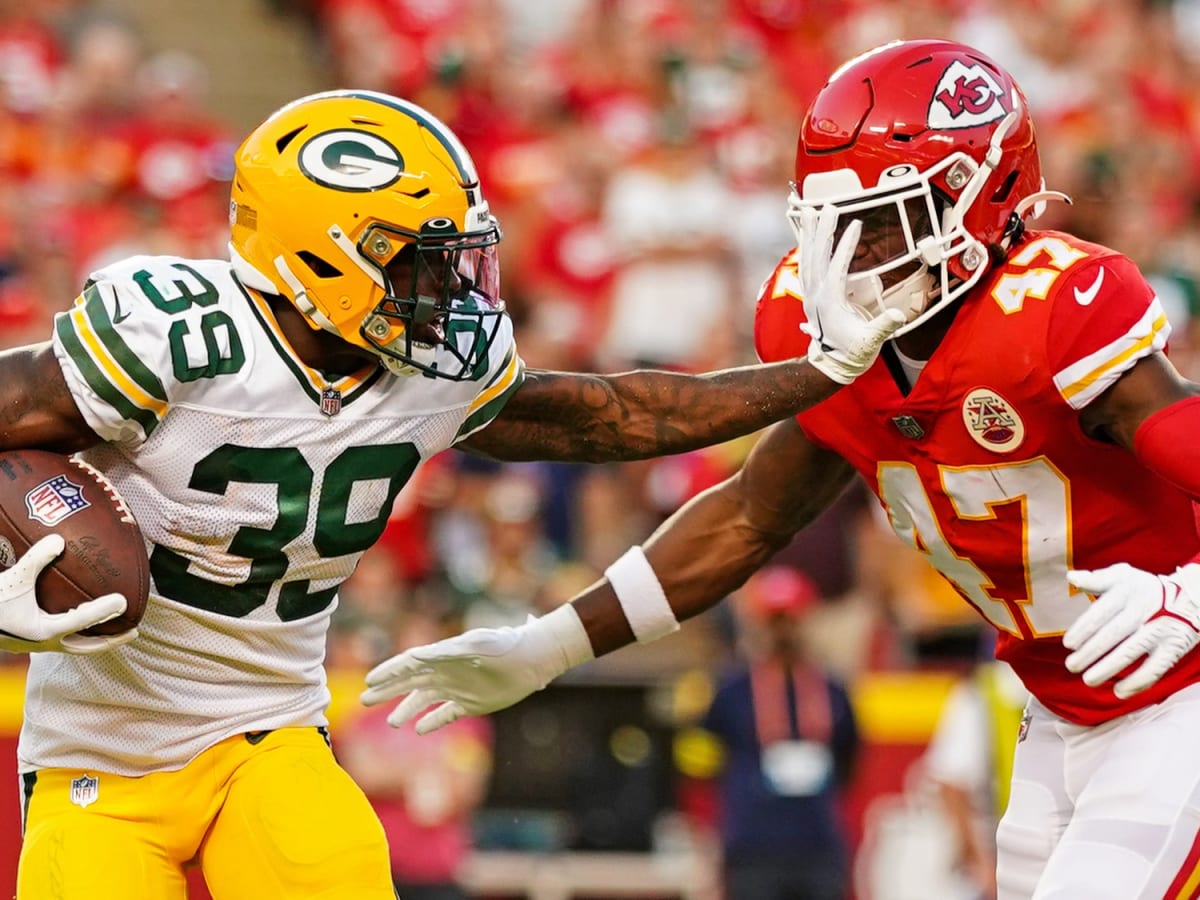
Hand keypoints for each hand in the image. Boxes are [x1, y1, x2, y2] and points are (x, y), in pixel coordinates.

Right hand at [0, 534, 134, 653]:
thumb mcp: (11, 580)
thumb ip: (36, 559)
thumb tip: (59, 538)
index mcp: (43, 631)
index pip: (82, 620)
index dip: (105, 610)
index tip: (125, 601)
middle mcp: (43, 643)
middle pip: (86, 648)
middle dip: (110, 641)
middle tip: (133, 632)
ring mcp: (34, 646)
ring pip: (72, 647)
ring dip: (93, 640)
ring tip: (111, 630)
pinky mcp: (25, 642)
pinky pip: (57, 640)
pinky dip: (73, 633)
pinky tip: (75, 620)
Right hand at [361, 605, 592, 733]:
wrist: (533, 659)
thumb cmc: (505, 645)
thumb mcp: (475, 645)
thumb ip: (446, 653)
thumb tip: (414, 658)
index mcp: (443, 656)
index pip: (408, 665)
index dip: (388, 673)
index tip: (369, 681)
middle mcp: (446, 672)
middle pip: (410, 682)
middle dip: (387, 691)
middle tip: (365, 700)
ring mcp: (457, 689)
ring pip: (424, 700)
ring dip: (406, 709)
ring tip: (391, 721)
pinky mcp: (472, 704)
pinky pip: (446, 715)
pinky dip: (432, 722)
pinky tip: (420, 729)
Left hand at [797, 205, 905, 383]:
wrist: (831, 366)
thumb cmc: (852, 354)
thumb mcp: (870, 342)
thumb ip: (883, 327)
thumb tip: (898, 316)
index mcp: (829, 302)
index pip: (837, 267)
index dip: (846, 245)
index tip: (855, 223)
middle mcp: (816, 294)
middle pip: (817, 255)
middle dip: (823, 230)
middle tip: (829, 206)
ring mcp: (811, 294)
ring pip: (808, 257)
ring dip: (811, 234)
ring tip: (813, 212)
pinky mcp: (811, 295)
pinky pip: (807, 265)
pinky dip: (808, 248)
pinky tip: (809, 236)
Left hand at [1063, 562, 1199, 698]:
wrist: (1191, 598)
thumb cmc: (1145, 589)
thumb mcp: (1122, 575)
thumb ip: (1096, 579)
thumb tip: (1070, 577)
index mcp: (1127, 591)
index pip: (1101, 611)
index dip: (1084, 629)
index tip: (1068, 644)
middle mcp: (1144, 610)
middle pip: (1113, 633)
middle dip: (1090, 652)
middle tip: (1071, 666)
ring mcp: (1159, 630)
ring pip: (1131, 652)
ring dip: (1108, 669)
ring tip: (1088, 680)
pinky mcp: (1173, 648)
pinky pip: (1154, 668)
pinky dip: (1137, 682)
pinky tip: (1119, 692)